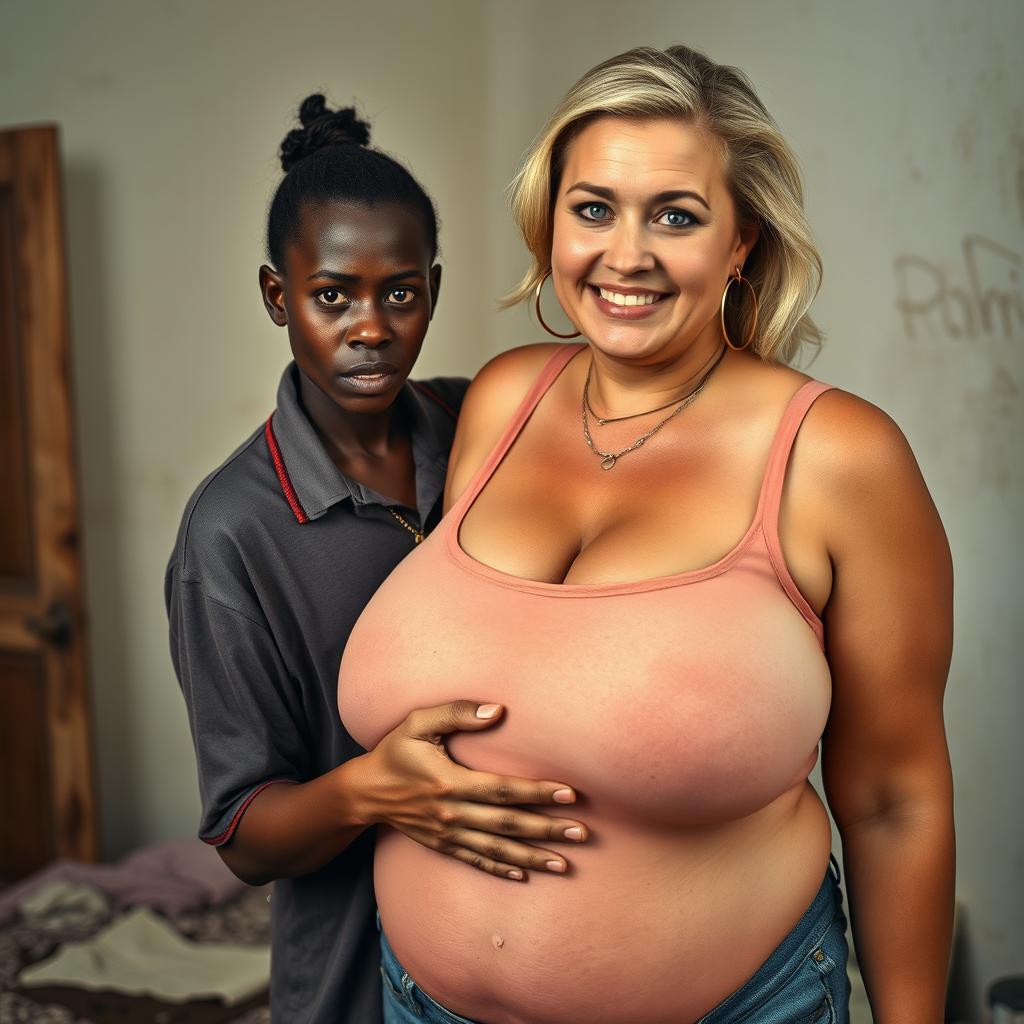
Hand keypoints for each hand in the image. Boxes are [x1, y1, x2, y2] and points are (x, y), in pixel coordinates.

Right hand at [354, 700, 587, 880]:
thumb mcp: (417, 722)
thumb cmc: (394, 751)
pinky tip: (524, 875)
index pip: (502, 790)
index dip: (537, 792)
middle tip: (582, 833)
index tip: (569, 793)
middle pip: (507, 824)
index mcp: (449, 782)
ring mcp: (447, 834)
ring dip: (532, 857)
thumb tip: (497, 710)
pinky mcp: (443, 845)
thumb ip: (456, 713)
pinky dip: (501, 869)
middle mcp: (451, 813)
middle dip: (547, 829)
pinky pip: (476, 861)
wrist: (363, 792)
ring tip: (565, 863)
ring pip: (496, 849)